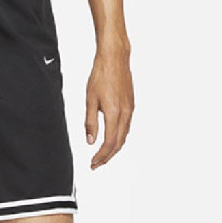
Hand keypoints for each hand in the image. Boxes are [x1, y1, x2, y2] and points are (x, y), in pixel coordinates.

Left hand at [85, 47, 133, 169]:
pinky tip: (112, 140)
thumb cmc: (101, 75)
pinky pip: (127, 127)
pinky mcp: (131, 105)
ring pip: (124, 136)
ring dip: (114, 148)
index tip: (93, 163)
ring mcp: (130, 109)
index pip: (109, 143)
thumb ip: (90, 122)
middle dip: (107, 156)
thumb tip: (90, 141)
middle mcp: (125, 113)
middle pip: (118, 143)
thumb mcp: (90, 100)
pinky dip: (119, 138)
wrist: (115, 59)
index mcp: (114, 113)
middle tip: (96, 164)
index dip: (101, 156)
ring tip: (103, 156)